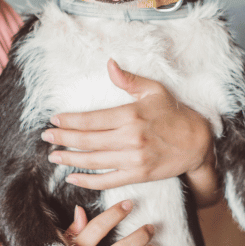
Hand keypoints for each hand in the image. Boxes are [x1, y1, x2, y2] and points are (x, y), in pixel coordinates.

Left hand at [42, 59, 218, 204]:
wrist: (197, 143)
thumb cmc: (173, 113)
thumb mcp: (154, 90)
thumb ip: (129, 79)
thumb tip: (109, 64)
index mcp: (131, 115)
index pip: (91, 119)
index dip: (69, 120)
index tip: (53, 120)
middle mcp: (130, 138)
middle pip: (87, 140)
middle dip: (63, 139)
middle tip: (46, 138)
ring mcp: (133, 159)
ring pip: (93, 161)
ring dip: (70, 160)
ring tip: (53, 157)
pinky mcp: (138, 175)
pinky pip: (107, 181)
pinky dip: (87, 181)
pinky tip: (72, 178)